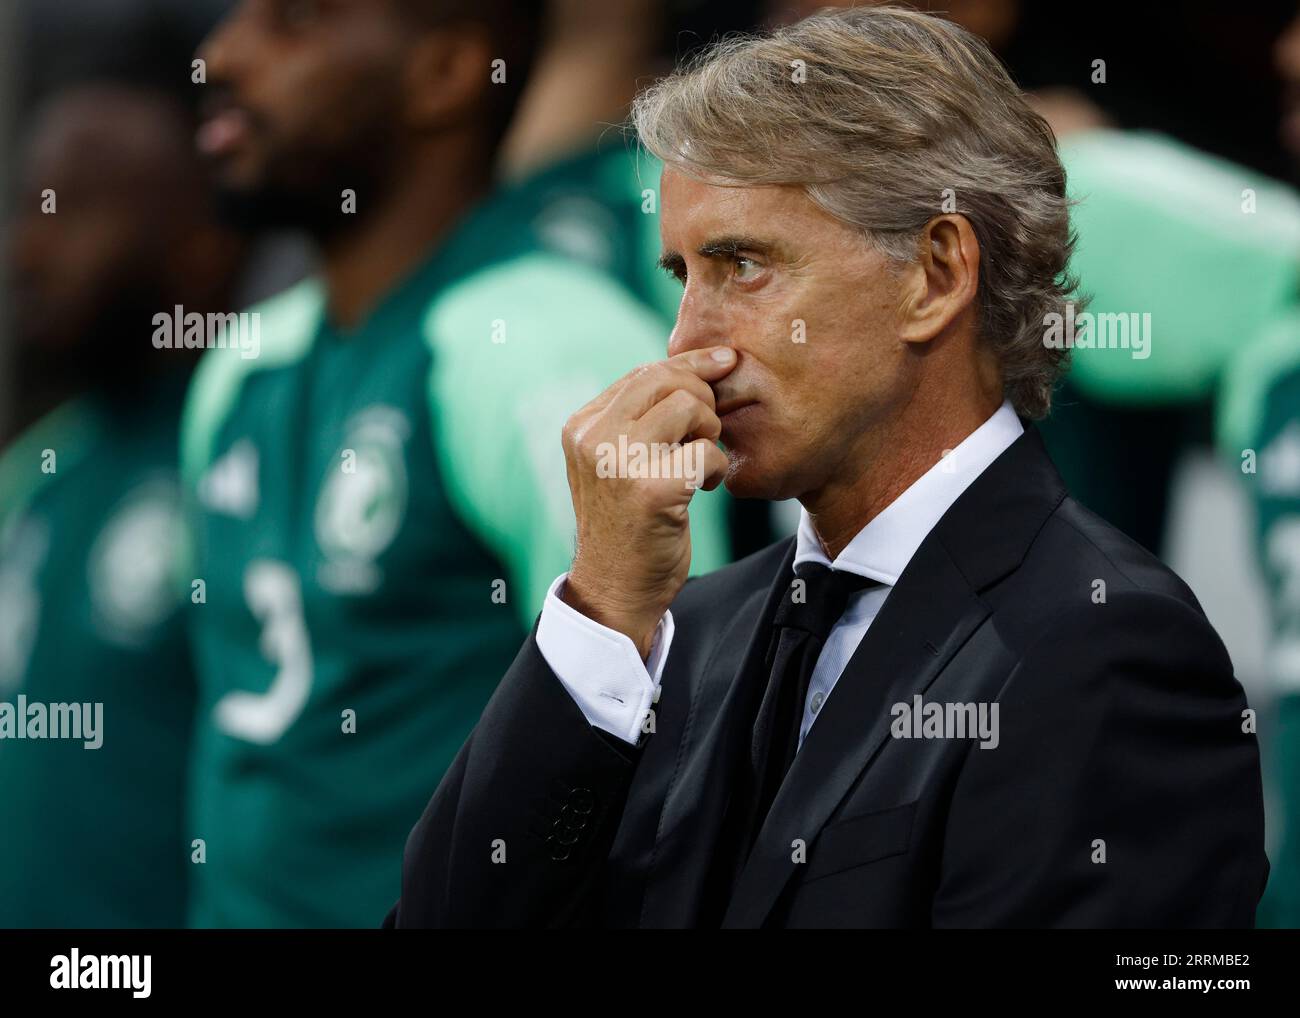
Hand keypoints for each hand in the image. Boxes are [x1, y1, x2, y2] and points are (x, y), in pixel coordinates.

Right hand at [560, 346, 736, 657]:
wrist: (616, 589)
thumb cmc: (628, 524)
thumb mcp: (616, 462)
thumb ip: (638, 418)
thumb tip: (697, 364)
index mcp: (582, 426)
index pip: (642, 373)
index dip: (690, 364)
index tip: (724, 360)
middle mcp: (593, 438)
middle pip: (667, 380)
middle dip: (702, 399)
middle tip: (705, 435)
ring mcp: (619, 462)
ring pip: (690, 407)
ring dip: (709, 435)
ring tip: (698, 465)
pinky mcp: (651, 490)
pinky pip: (707, 452)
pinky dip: (715, 469)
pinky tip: (702, 490)